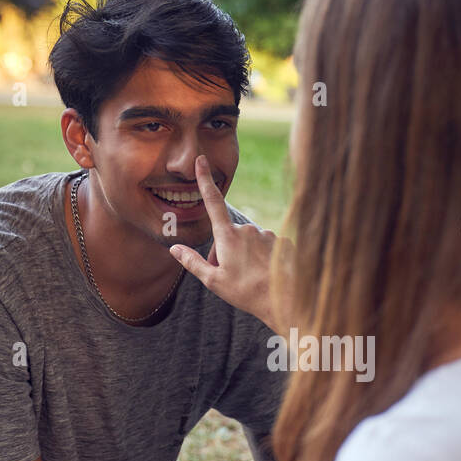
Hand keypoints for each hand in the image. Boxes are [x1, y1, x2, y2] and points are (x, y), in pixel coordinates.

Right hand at [168, 154, 283, 331]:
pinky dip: (264, 259)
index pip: (213, 202)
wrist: (285, 300)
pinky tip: (267, 275)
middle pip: (230, 236)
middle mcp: (249, 229)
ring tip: (250, 278)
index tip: (202, 160)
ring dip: (246, 256)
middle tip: (229, 275)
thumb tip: (174, 248)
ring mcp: (268, 234)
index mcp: (229, 236)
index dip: (205, 180)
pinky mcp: (283, 242)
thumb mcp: (213, 281)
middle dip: (226, 251)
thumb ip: (192, 262)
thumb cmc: (246, 293)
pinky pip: (267, 248)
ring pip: (250, 243)